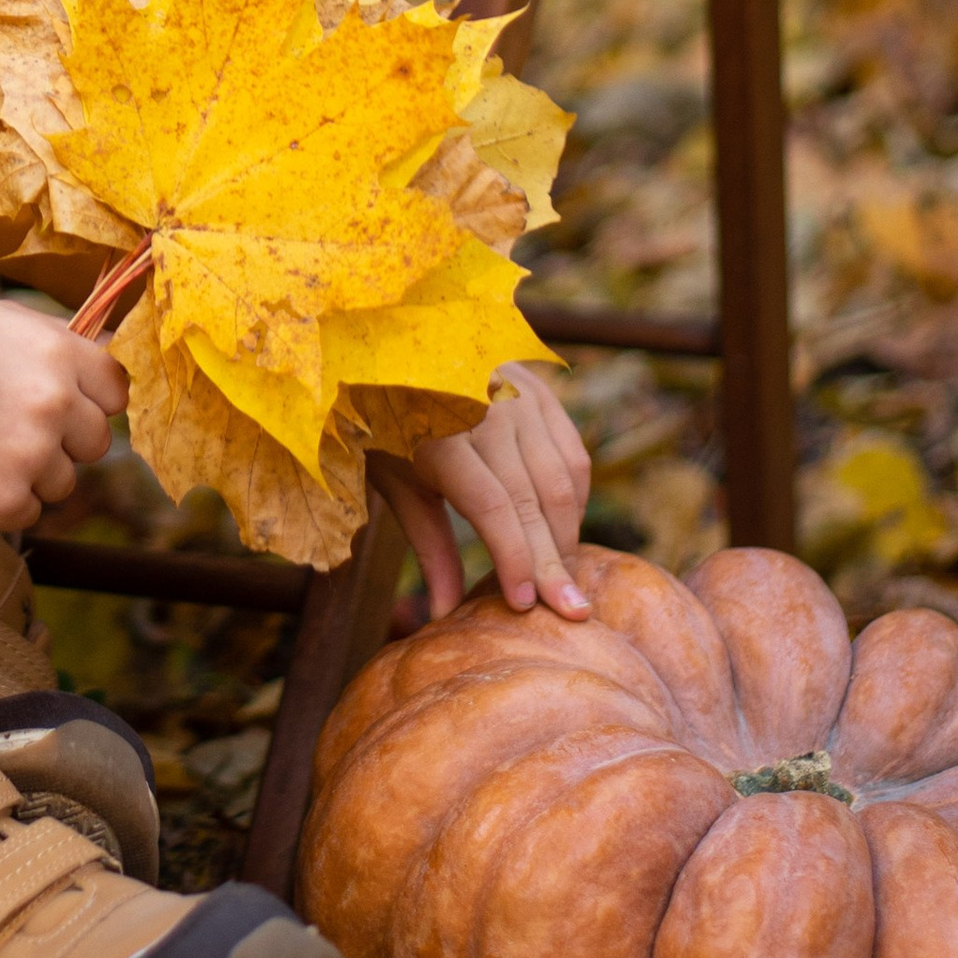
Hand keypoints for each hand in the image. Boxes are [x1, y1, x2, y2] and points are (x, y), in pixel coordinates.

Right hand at [0, 304, 126, 530]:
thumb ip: (64, 340)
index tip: (65, 404)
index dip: (92, 400)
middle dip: (64, 440)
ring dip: (32, 472)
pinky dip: (4, 500)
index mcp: (59, 354)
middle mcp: (53, 404)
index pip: (116, 392)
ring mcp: (30, 455)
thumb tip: (113, 353)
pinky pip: (29, 512)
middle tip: (13, 426)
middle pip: (95, 442)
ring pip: (63, 482)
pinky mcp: (3, 501)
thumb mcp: (7, 322)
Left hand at [369, 366, 593, 620]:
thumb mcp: (392, 481)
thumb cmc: (382, 420)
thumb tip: (445, 615)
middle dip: (553, 562)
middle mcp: (485, 409)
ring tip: (563, 579)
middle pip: (533, 499)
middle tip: (572, 614)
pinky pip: (571, 453)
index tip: (525, 606)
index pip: (491, 506)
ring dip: (568, 534)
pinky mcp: (539, 390)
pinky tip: (564, 530)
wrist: (392, 342)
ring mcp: (517, 395)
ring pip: (562, 478)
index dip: (513, 558)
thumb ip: (427, 546)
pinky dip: (575, 497)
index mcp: (438, 432)